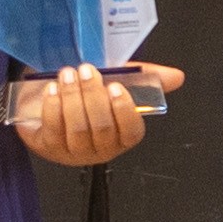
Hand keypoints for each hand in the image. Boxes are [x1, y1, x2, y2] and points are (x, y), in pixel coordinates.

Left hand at [15, 62, 180, 167]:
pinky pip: (54, 129)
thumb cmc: (85, 92)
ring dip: (72, 98)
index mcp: (122, 134)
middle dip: (94, 97)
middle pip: (102, 128)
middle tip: (86, 70)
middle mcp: (101, 148)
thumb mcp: (115, 80)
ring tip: (67, 74)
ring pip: (78, 129)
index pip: (131, 132)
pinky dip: (53, 107)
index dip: (125, 111)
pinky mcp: (49, 148)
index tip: (116, 86)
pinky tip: (52, 89)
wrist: (45, 98)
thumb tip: (177, 76)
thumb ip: (145, 78)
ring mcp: (75, 151)